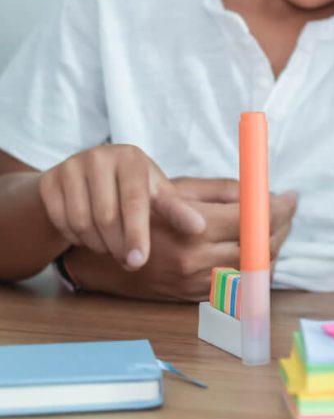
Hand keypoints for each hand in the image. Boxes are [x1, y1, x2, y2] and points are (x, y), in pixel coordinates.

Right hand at [39, 145, 204, 269]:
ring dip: (97, 244)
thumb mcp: (156, 194)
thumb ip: (176, 210)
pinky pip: (61, 221)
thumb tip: (200, 228)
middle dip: (118, 245)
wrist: (87, 178)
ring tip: (110, 245)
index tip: (139, 262)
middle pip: (106, 216)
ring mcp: (70, 166)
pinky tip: (88, 235)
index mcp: (131, 158)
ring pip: (82, 222)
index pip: (134, 201)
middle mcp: (99, 157)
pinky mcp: (49, 180)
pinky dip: (75, 237)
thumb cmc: (132, 188)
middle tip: (128, 260)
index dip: (137, 234)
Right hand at [64, 177, 295, 301]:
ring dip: (274, 244)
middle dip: (282, 225)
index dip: (278, 207)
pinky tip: (261, 246)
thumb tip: (264, 190)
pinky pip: (242, 283)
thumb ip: (223, 190)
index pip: (253, 219)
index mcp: (194, 231)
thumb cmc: (143, 214)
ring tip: (278, 223)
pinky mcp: (198, 297)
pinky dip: (259, 264)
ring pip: (256, 267)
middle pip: (261, 246)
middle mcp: (198, 262)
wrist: (106, 258)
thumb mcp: (179, 191)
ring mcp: (199, 284)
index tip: (291, 196)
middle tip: (289, 207)